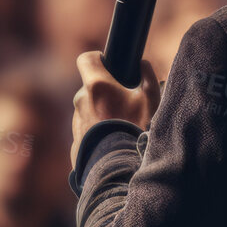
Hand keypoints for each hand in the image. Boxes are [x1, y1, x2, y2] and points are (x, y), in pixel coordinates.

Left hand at [71, 51, 159, 167]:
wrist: (120, 168)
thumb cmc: (136, 130)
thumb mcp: (151, 101)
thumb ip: (148, 78)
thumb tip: (144, 65)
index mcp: (97, 86)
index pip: (86, 59)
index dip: (97, 59)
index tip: (108, 66)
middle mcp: (81, 100)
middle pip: (90, 87)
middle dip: (104, 91)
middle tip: (123, 104)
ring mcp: (76, 120)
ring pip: (87, 108)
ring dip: (100, 112)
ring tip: (119, 127)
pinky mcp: (75, 139)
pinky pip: (86, 128)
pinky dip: (96, 131)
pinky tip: (112, 141)